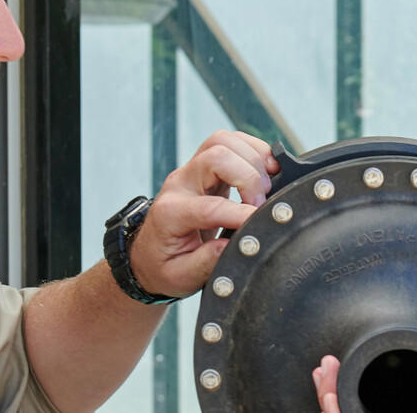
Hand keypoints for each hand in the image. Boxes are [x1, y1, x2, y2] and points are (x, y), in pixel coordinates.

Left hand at [131, 130, 277, 297]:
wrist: (150, 255)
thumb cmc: (165, 264)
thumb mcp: (182, 276)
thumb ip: (209, 262)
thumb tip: (240, 244)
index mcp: (171, 213)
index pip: (211, 205)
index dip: (242, 214)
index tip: (260, 224)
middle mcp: (180, 185)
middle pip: (216, 155)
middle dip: (249, 177)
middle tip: (262, 203)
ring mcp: (191, 172)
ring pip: (223, 141)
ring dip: (252, 157)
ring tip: (266, 185)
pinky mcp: (204, 167)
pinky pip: (230, 142)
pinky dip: (253, 150)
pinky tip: (264, 170)